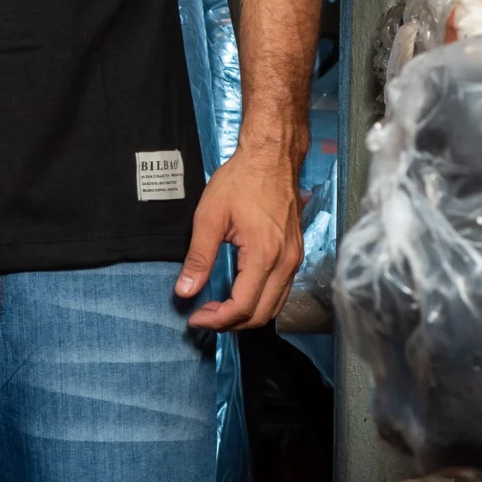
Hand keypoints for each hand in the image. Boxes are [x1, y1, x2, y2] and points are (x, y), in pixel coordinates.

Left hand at [175, 142, 304, 331]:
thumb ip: (198, 257)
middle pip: (261, 314)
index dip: (216, 320)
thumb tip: (185, 290)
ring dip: (246, 315)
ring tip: (218, 308)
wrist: (272, 157)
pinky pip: (281, 290)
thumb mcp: (209, 216)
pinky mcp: (295, 253)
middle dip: (230, 323)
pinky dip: (260, 301)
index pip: (242, 307)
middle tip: (204, 315)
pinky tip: (239, 292)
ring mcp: (294, 258)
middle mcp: (286, 262)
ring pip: (274, 306)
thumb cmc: (242, 180)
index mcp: (264, 254)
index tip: (195, 318)